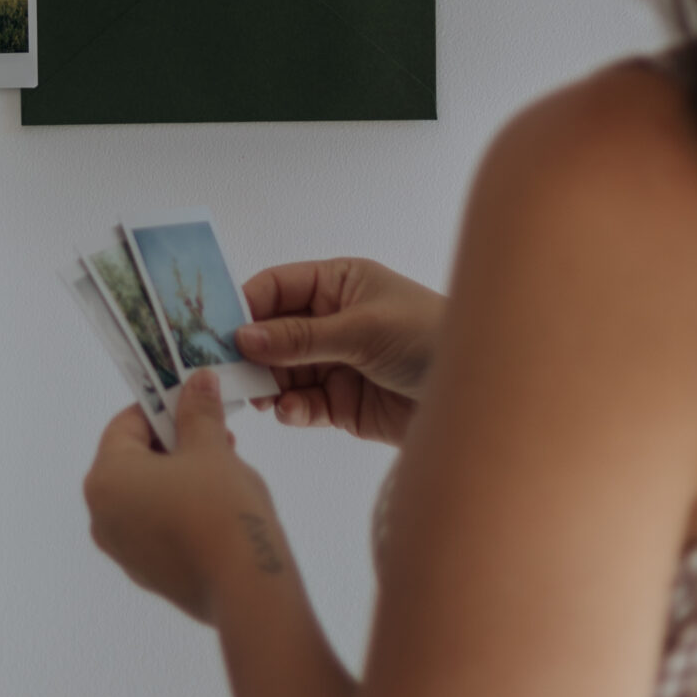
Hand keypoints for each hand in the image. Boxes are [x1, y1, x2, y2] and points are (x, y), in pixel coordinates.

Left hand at [84, 375, 276, 623]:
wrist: (246, 591)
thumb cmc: (221, 509)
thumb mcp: (211, 449)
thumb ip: (198, 412)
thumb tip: (197, 380)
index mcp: (106, 479)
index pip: (125, 425)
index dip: (162, 407)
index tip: (195, 401)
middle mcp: (101, 516)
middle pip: (132, 461)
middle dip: (174, 443)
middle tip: (217, 438)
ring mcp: (121, 551)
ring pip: (145, 496)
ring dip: (178, 477)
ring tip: (224, 473)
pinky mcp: (146, 574)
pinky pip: (156, 527)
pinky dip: (179, 511)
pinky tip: (217, 511)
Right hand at [236, 257, 445, 444]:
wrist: (478, 394)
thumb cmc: (427, 338)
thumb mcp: (363, 329)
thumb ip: (301, 338)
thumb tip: (243, 336)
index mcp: (338, 285)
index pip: (276, 289)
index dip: (246, 307)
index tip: (218, 332)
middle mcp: (332, 322)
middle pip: (273, 334)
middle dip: (252, 353)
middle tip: (228, 374)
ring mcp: (336, 364)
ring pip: (283, 374)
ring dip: (270, 386)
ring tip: (263, 399)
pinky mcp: (343, 404)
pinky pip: (304, 405)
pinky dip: (293, 410)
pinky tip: (293, 412)